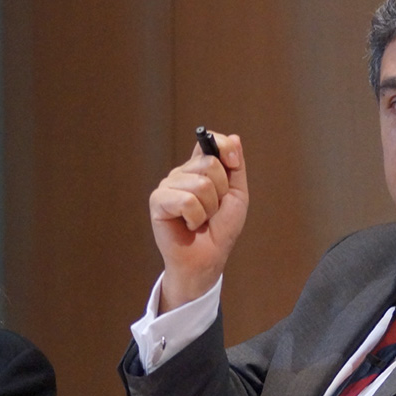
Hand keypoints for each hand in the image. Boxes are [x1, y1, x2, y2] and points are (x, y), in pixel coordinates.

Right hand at [148, 131, 248, 309]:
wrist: (207, 258)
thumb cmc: (220, 229)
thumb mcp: (237, 195)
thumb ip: (236, 167)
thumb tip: (234, 138)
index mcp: (198, 168)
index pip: (208, 141)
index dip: (224, 147)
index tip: (233, 163)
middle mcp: (181, 173)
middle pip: (209, 163)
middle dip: (221, 191)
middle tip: (212, 209)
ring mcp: (167, 186)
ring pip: (200, 184)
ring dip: (208, 208)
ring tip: (201, 220)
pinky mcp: (158, 201)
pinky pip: (186, 201)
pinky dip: (195, 218)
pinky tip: (189, 225)